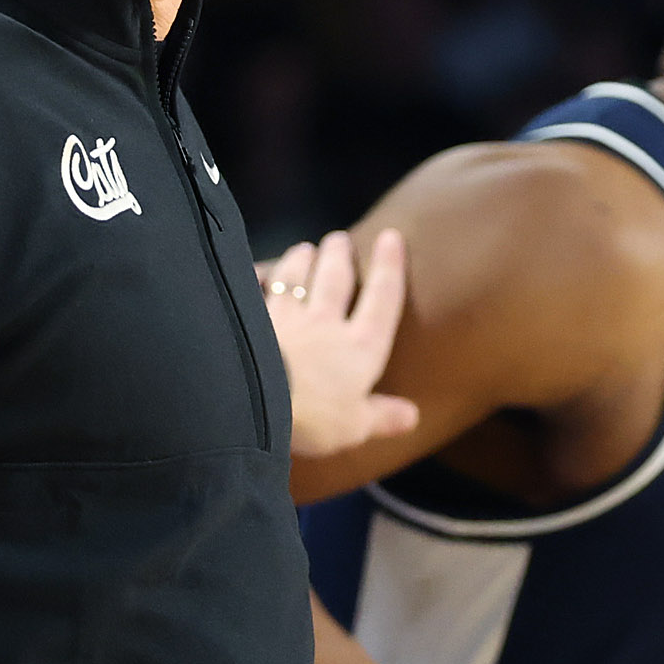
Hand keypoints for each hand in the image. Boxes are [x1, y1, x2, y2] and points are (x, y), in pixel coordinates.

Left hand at [262, 230, 418, 458]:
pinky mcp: (251, 319)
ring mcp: (285, 317)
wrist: (252, 401)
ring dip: (300, 260)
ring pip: (294, 278)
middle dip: (339, 255)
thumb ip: (381, 416)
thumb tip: (412, 415)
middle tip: (339, 239)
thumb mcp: (354, 427)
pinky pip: (254, 292)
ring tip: (304, 249)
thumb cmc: (312, 419)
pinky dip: (256, 279)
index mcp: (359, 347)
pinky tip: (254, 272)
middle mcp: (325, 323)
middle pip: (335, 279)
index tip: (392, 237)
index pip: (382, 300)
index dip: (389, 268)